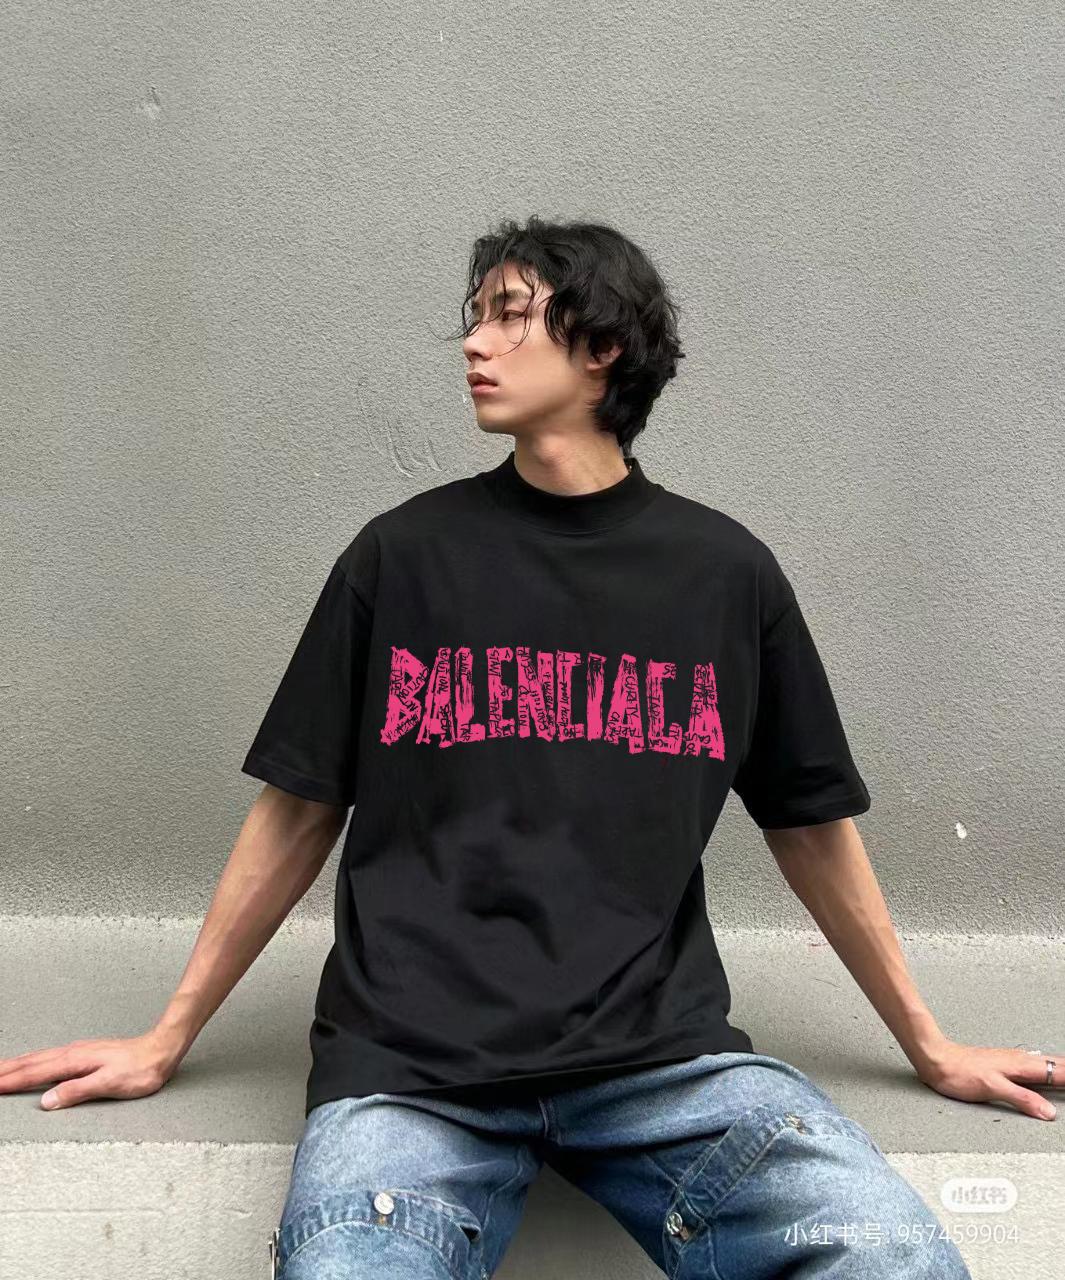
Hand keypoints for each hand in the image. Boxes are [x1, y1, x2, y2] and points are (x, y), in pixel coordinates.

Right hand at [0, 1029, 183, 1109]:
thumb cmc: (140, 1070)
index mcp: (75, 1061)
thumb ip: (77, 1092)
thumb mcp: (109, 1084)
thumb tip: (47, 1101)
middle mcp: (73, 1053)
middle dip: (5, 1071)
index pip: (34, 1073)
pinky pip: (49, 1057)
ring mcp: (78, 1052)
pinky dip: (32, 1061)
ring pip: (38, 1058)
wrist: (161, 1050)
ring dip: (16, 1064)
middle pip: (31, 1063)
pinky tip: (32, 1063)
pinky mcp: (84, 1054)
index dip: (10, 1081)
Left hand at [915, 1039, 1059, 1119]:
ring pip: (1047, 1064)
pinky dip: (1050, 1071)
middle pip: (1057, 1065)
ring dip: (1062, 1070)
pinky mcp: (1005, 1065)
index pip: (1059, 1071)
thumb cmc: (959, 1072)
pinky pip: (1036, 1067)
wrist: (937, 1060)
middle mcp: (1020, 1060)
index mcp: (1022, 1065)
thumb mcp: (993, 1088)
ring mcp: (1013, 1061)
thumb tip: (1048, 1112)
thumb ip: (1022, 1099)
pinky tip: (1049, 1075)